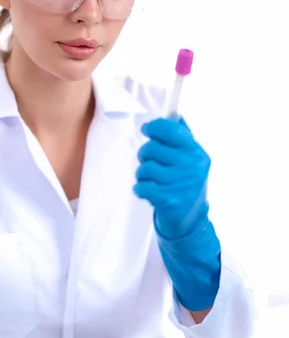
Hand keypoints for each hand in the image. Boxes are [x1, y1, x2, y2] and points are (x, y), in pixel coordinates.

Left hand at [134, 117, 220, 311]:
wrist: (191, 222)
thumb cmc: (186, 185)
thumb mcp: (192, 160)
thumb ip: (183, 137)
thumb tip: (175, 115)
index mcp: (197, 153)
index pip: (171, 130)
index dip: (154, 127)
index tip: (147, 130)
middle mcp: (192, 167)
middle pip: (152, 148)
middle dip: (145, 155)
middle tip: (150, 164)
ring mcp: (181, 184)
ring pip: (144, 168)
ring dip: (142, 175)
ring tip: (151, 181)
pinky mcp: (169, 200)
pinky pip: (141, 186)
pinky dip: (140, 189)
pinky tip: (148, 193)